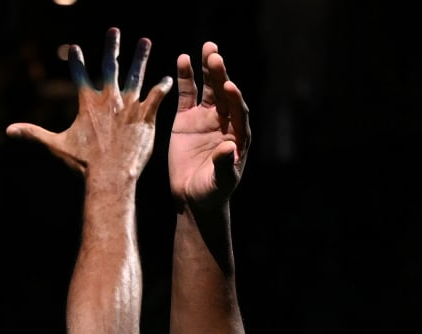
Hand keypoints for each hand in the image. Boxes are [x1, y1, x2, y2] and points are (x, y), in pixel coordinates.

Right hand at [7, 29, 172, 185]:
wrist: (109, 176)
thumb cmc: (83, 163)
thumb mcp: (56, 146)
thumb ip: (34, 133)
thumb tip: (9, 130)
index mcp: (88, 103)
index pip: (81, 74)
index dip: (77, 60)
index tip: (76, 47)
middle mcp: (109, 99)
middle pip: (110, 66)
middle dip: (112, 46)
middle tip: (114, 30)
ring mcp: (128, 106)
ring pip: (136, 75)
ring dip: (140, 57)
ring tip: (145, 42)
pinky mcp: (145, 116)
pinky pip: (156, 96)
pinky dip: (162, 87)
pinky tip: (169, 78)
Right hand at [169, 42, 250, 211]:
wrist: (193, 196)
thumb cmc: (212, 191)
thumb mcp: (220, 181)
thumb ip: (224, 164)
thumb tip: (228, 148)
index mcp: (238, 134)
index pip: (238, 111)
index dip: (234, 99)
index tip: (229, 87)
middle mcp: (224, 120)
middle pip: (224, 93)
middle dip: (221, 75)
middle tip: (215, 57)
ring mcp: (205, 116)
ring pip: (208, 88)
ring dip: (207, 69)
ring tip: (207, 48)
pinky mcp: (186, 117)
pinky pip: (187, 94)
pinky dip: (185, 77)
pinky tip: (183, 59)